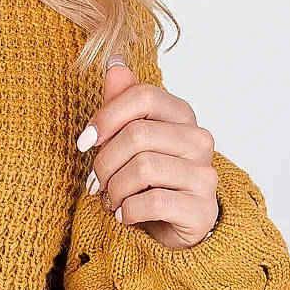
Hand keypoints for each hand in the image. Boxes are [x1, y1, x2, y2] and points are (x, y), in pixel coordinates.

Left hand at [76, 57, 219, 250]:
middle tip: (96, 183)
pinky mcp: (201, 209)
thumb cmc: (147, 179)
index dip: (107, 116)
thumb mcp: (130, 140)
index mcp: (182, 115)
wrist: (173, 228)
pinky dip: (128, 211)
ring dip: (115, 190)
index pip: (144, 96)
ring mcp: (204, 174)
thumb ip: (123, 103)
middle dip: (105, 162)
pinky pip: (154, 202)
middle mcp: (199, 140)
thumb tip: (114, 60)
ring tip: (112, 200)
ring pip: (144, 168)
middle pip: (137, 135)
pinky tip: (126, 215)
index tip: (85, 142)